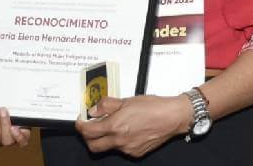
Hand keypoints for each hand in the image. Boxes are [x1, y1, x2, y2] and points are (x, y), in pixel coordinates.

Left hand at [75, 95, 191, 157]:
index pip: (88, 131)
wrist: (172, 117)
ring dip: (106, 138)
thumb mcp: (127, 100)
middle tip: (90, 127)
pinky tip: (128, 130)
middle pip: (93, 146)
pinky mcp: (136, 153)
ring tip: (115, 124)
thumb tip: (94, 110)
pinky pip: (122, 149)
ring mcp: (127, 149)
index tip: (81, 121)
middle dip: (88, 137)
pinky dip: (119, 140)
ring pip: (108, 147)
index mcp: (115, 126)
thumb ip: (107, 105)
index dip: (80, 126)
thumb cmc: (153, 106)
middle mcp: (119, 140)